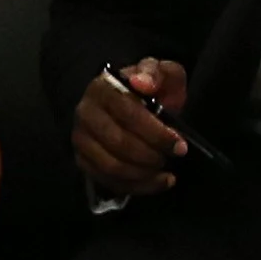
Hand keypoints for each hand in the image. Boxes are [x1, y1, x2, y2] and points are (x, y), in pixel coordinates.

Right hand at [73, 57, 193, 195]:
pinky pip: (107, 181)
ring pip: (111, 166)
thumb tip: (142, 83)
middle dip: (151, 155)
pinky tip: (158, 182)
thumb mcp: (162, 74)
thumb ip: (157, 73)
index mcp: (103, 88)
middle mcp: (85, 113)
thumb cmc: (152, 90)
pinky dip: (137, 186)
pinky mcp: (83, 160)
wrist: (137, 105)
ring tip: (167, 171)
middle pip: (118, 143)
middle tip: (174, 157)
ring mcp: (81, 139)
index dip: (156, 133)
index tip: (179, 145)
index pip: (127, 114)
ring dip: (144, 174)